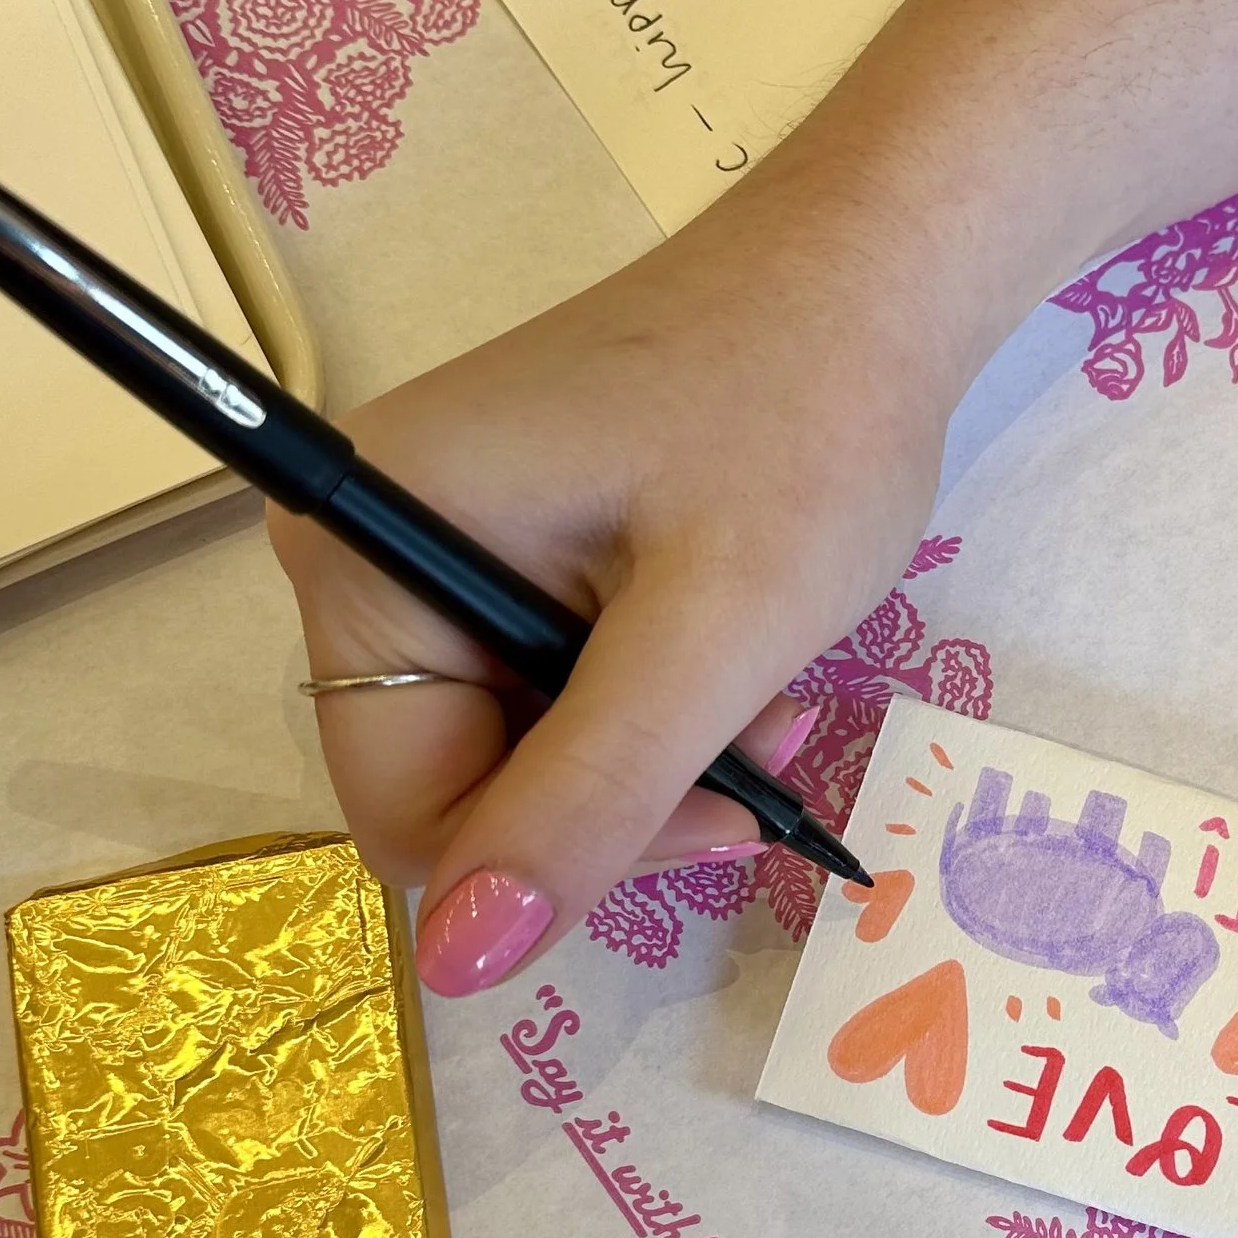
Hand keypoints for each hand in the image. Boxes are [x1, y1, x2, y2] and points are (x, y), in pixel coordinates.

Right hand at [268, 172, 956, 992]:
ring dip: (654, 763)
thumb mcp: (709, 638)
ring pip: (519, 754)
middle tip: (762, 748)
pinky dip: (652, 709)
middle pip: (459, 787)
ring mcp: (432, 539)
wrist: (874, 268)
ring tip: (772, 698)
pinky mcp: (499, 541)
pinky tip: (743, 663)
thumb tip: (453, 968)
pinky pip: (548, 690)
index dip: (555, 857)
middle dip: (619, 801)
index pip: (406, 811)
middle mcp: (362, 543)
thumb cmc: (803, 420)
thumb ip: (583, 802)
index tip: (715, 814)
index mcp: (364, 546)